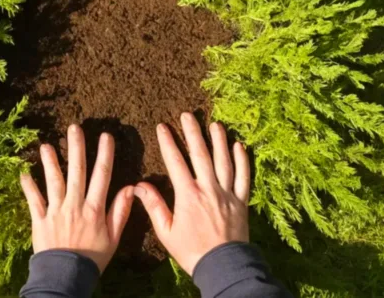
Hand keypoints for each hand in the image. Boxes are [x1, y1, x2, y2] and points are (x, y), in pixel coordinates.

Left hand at [20, 124, 134, 272]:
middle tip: (75, 127)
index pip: (102, 175)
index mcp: (94, 208)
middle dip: (76, 147)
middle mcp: (75, 205)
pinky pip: (33, 200)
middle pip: (77, 171)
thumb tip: (130, 188)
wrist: (66, 277)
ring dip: (50, 162)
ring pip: (53, 181)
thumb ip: (120, 212)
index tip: (106, 136)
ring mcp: (55, 211)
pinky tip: (23, 172)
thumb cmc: (93, 259)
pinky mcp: (39, 220)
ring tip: (46, 145)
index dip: (105, 154)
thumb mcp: (113, 238)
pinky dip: (28, 186)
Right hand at [134, 112, 249, 274]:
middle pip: (200, 154)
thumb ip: (154, 206)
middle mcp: (208, 189)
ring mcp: (227, 194)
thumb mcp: (166, 231)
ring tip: (214, 124)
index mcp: (187, 195)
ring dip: (219, 140)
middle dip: (193, 132)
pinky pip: (244, 177)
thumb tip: (139, 186)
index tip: (162, 126)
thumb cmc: (191, 251)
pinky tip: (239, 146)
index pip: (176, 161)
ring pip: (224, 161)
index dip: (168, 142)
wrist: (222, 267)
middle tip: (187, 115)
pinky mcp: (241, 202)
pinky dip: (243, 161)